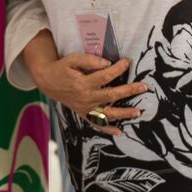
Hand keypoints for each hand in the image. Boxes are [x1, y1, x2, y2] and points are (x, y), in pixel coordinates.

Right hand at [30, 52, 147, 135]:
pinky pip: (96, 124)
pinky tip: (119, 132)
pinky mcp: (84, 113)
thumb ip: (90, 60)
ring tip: (138, 112)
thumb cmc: (62, 68)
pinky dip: (107, 129)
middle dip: (129, 91)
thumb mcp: (72, 59)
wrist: (48, 82)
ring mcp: (85, 108)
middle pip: (111, 95)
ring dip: (124, 113)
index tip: (127, 62)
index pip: (105, 76)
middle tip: (143, 87)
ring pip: (107, 113)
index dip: (118, 69)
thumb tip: (108, 64)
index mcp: (82, 83)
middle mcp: (85, 98)